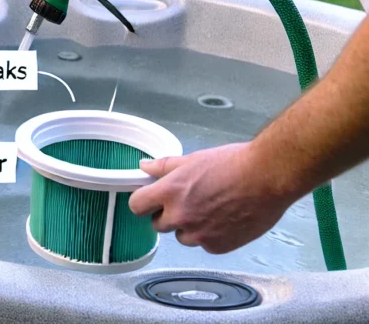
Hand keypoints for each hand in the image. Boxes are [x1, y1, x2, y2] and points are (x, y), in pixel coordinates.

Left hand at [128, 143, 297, 253]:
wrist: (268, 177)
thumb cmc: (232, 163)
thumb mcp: (193, 159)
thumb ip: (164, 166)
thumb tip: (144, 167)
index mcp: (169, 192)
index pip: (136, 205)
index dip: (143, 202)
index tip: (151, 200)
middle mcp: (180, 216)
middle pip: (157, 224)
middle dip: (167, 215)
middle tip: (186, 202)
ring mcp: (199, 234)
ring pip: (182, 237)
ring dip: (189, 228)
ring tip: (209, 210)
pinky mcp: (218, 246)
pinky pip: (204, 245)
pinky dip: (210, 236)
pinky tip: (224, 220)